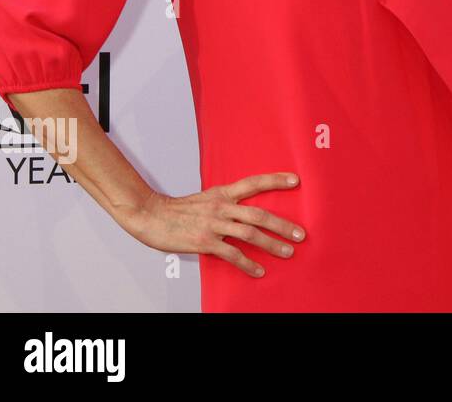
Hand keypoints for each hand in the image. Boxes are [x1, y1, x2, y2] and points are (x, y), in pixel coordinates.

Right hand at [116, 172, 305, 277]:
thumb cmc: (179, 209)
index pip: (254, 183)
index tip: (296, 180)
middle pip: (259, 214)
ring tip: (288, 252)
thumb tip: (246, 209)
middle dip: (283, 225)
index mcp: (223, 193)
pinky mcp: (204, 242)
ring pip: (250, 234)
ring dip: (271, 245)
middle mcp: (222, 207)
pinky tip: (259, 270)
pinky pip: (232, 254)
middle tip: (301, 234)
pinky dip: (248, 264)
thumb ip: (227, 202)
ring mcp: (214, 224)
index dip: (275, 180)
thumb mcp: (207, 198)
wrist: (150, 215)